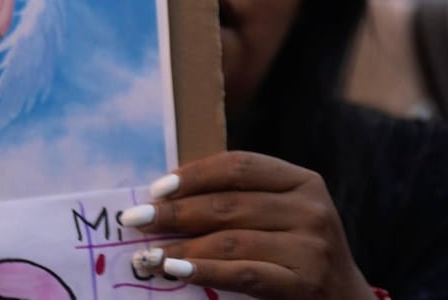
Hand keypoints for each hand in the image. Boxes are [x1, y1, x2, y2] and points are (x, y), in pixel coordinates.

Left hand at [121, 152, 370, 299]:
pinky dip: (205, 272)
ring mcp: (311, 244)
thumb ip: (245, 202)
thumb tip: (169, 199)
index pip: (240, 166)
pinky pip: (244, 274)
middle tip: (136, 221)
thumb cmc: (299, 256)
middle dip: (176, 212)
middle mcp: (311, 207)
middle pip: (230, 203)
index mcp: (304, 181)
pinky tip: (175, 273)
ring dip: (180, 248)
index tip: (155, 190)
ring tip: (146, 256)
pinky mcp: (305, 280)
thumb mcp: (285, 217)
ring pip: (231, 240)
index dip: (194, 175)